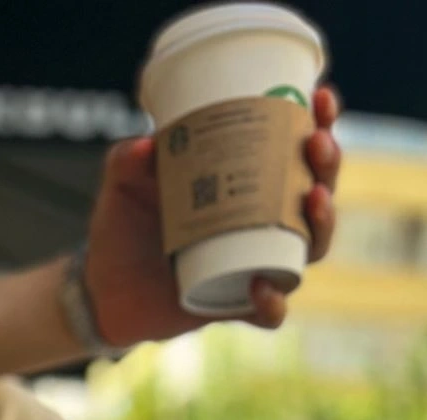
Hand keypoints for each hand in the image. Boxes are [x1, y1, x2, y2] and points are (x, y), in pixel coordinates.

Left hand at [84, 85, 341, 347]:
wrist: (99, 287)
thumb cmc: (121, 226)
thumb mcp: (122, 181)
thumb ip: (128, 157)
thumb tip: (148, 144)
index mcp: (246, 183)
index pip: (296, 149)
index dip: (320, 123)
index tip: (322, 98)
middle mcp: (260, 222)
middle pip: (316, 192)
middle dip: (328, 165)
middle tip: (316, 143)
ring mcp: (253, 265)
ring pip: (309, 247)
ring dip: (322, 224)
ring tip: (312, 199)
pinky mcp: (234, 306)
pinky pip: (269, 313)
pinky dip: (273, 303)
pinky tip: (262, 285)